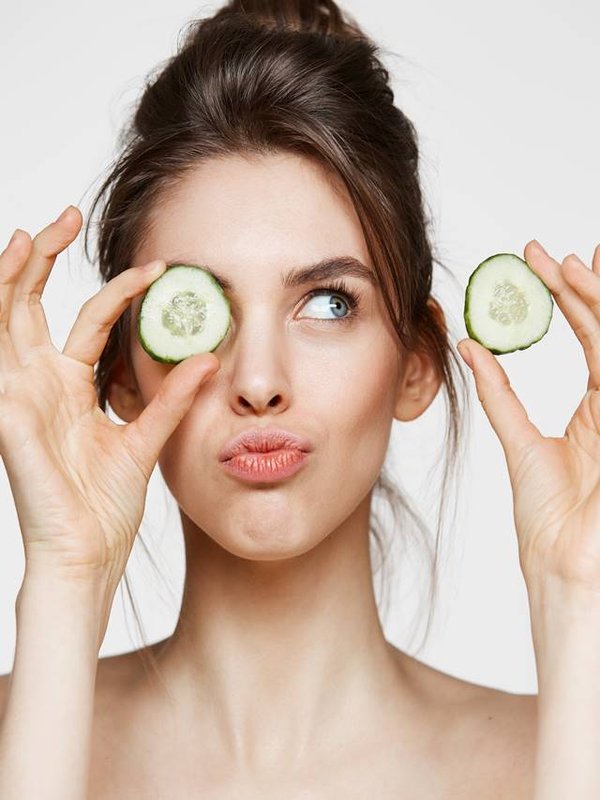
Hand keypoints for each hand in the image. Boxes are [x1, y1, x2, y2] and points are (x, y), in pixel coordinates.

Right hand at [0, 206, 219, 584]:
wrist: (88, 552)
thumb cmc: (106, 504)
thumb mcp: (147, 437)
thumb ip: (172, 398)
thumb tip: (209, 357)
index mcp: (69, 388)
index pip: (88, 322)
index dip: (117, 290)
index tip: (155, 267)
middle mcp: (39, 385)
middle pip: (29, 306)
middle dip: (43, 259)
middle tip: (66, 217)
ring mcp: (18, 397)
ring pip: (4, 320)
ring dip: (12, 275)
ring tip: (30, 235)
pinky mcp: (8, 415)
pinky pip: (2, 358)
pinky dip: (1, 316)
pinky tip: (8, 276)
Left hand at [457, 240, 599, 592]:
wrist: (567, 571)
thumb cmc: (550, 523)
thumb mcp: (521, 443)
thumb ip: (501, 394)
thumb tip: (470, 348)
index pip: (593, 337)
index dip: (570, 296)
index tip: (541, 261)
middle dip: (586, 286)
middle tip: (551, 251)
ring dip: (597, 302)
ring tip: (568, 265)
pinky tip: (585, 301)